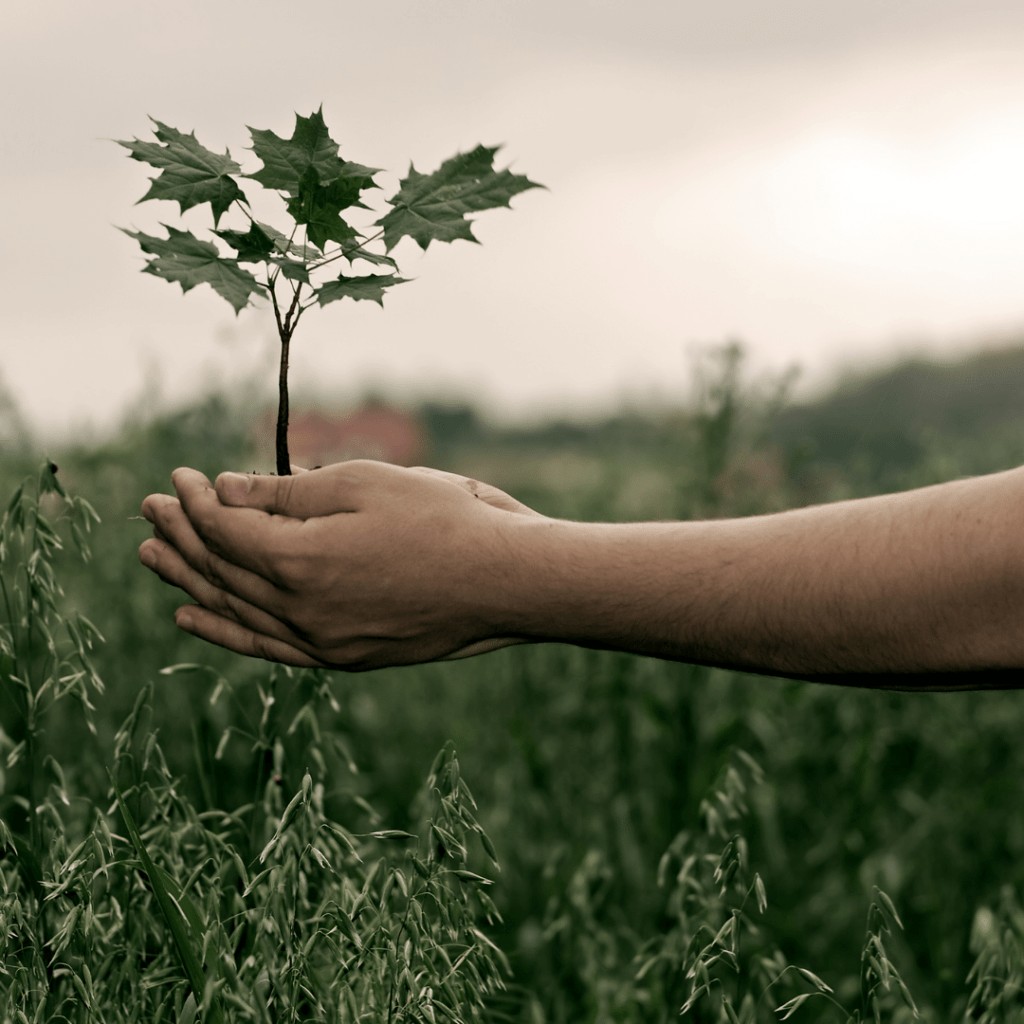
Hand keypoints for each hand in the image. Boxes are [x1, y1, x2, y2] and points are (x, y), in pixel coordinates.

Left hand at [139, 461, 543, 669]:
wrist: (506, 582)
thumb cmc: (446, 518)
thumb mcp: (365, 484)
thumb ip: (287, 491)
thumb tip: (224, 489)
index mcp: (301, 560)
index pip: (225, 530)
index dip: (197, 501)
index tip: (183, 477)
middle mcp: (300, 610)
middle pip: (220, 570)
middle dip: (181, 535)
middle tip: (149, 509)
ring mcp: (320, 641)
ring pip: (234, 608)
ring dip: (188, 579)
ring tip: (151, 557)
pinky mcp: (341, 657)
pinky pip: (265, 646)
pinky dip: (224, 630)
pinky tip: (190, 616)